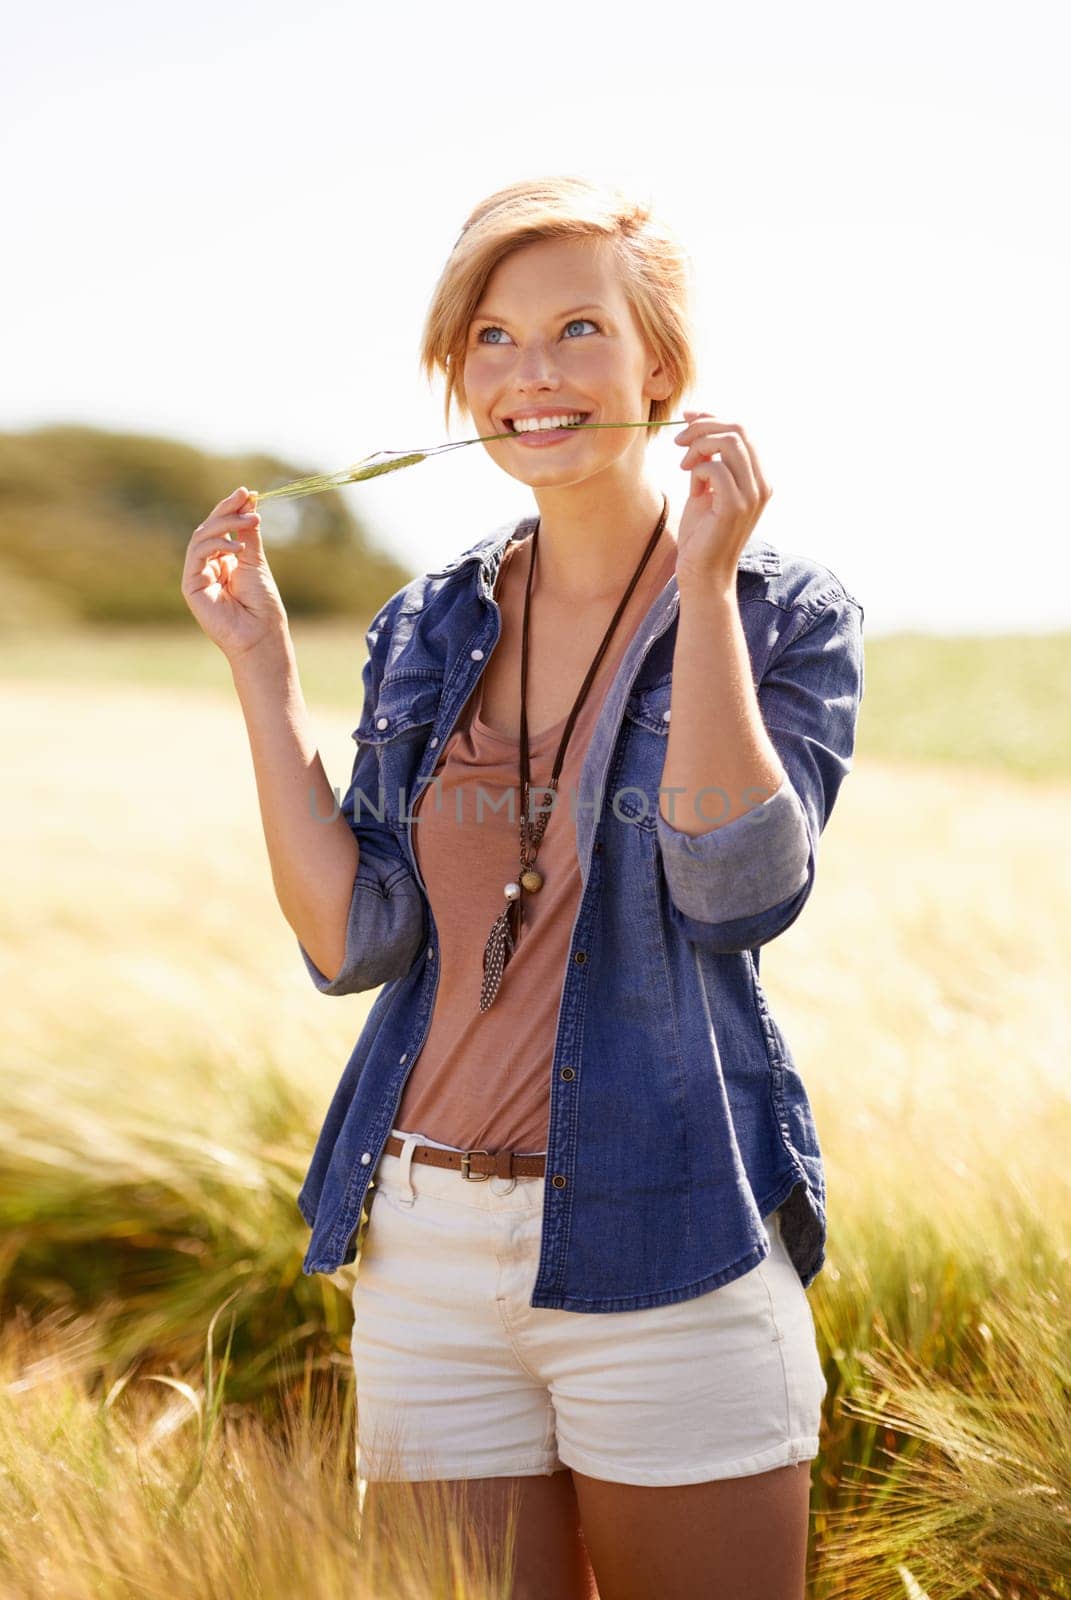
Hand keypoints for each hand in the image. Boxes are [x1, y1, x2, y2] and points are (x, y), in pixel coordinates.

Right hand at [181, 486, 289, 660]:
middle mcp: (209, 566)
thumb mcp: (256, 561)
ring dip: (225, 524)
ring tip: (250, 521)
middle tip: (245, 497)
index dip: (232, 508)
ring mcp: (198, 575)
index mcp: (225, 561)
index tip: (248, 493)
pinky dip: (216, 543)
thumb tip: (248, 501)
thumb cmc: (262, 604)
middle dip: (227, 510)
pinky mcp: (190, 585)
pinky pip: (197, 554)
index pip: (222, 528)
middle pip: (209, 528)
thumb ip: (248, 534)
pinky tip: (237, 546)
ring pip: (201, 537)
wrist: (260, 634)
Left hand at [673, 410, 772, 591]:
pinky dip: (696, 472)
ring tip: (683, 466)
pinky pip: (714, 469)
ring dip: (698, 447)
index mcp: (758, 477)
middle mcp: (762, 483)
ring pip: (728, 443)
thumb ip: (708, 457)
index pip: (742, 430)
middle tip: (678, 442)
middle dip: (702, 428)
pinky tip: (692, 492)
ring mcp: (752, 495)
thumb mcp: (705, 486)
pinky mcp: (736, 507)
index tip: (687, 418)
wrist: (702, 572)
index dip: (713, 418)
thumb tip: (696, 418)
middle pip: (737, 430)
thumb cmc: (702, 532)